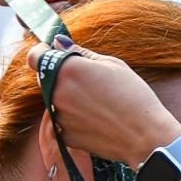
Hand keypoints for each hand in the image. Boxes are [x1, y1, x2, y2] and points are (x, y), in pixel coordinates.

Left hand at [25, 38, 180, 167]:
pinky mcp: (64, 137)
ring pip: (55, 101)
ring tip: (98, 103)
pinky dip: (74, 118)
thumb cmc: (134, 97)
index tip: (53, 53)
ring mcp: (58, 117)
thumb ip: (79, 53)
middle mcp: (56, 93)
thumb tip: (58, 43)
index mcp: (67, 69)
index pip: (35, 56)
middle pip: (44, 78)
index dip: (42, 53)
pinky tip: (98, 119)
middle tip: (88, 81)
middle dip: (59, 76)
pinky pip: (62, 121)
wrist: (145, 137)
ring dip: (68, 98)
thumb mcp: (112, 64)